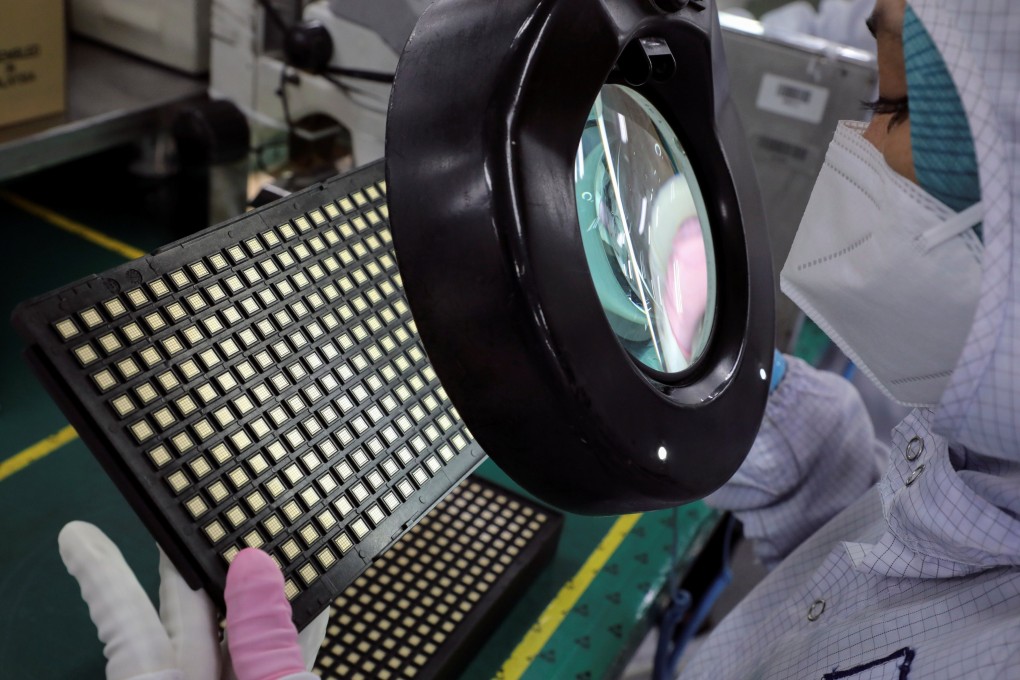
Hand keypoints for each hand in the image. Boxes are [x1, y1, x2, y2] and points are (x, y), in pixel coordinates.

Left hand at [58, 521, 327, 679]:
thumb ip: (266, 641)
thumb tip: (257, 567)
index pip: (127, 624)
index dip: (103, 576)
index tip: (76, 534)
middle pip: (187, 614)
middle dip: (191, 560)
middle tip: (190, 506)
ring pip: (241, 631)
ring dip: (263, 585)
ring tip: (273, 536)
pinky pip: (281, 656)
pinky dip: (297, 627)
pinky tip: (320, 595)